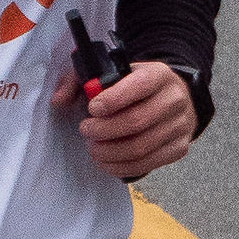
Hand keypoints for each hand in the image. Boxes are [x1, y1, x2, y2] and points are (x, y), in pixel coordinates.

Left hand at [52, 55, 197, 180]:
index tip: (92, 109)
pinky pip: (148, 163)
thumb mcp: (107, 72)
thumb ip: (78, 80)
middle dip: (104, 130)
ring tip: (93, 147)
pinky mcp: (179, 148)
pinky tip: (105, 160)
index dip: (113, 99)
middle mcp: (174, 99)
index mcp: (158, 75)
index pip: (139, 85)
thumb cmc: (132, 85)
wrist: (172, 98)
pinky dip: (121, 166)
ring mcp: (180, 126)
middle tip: (85, 130)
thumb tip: (58, 100)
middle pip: (137, 121)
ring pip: (141, 147)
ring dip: (109, 152)